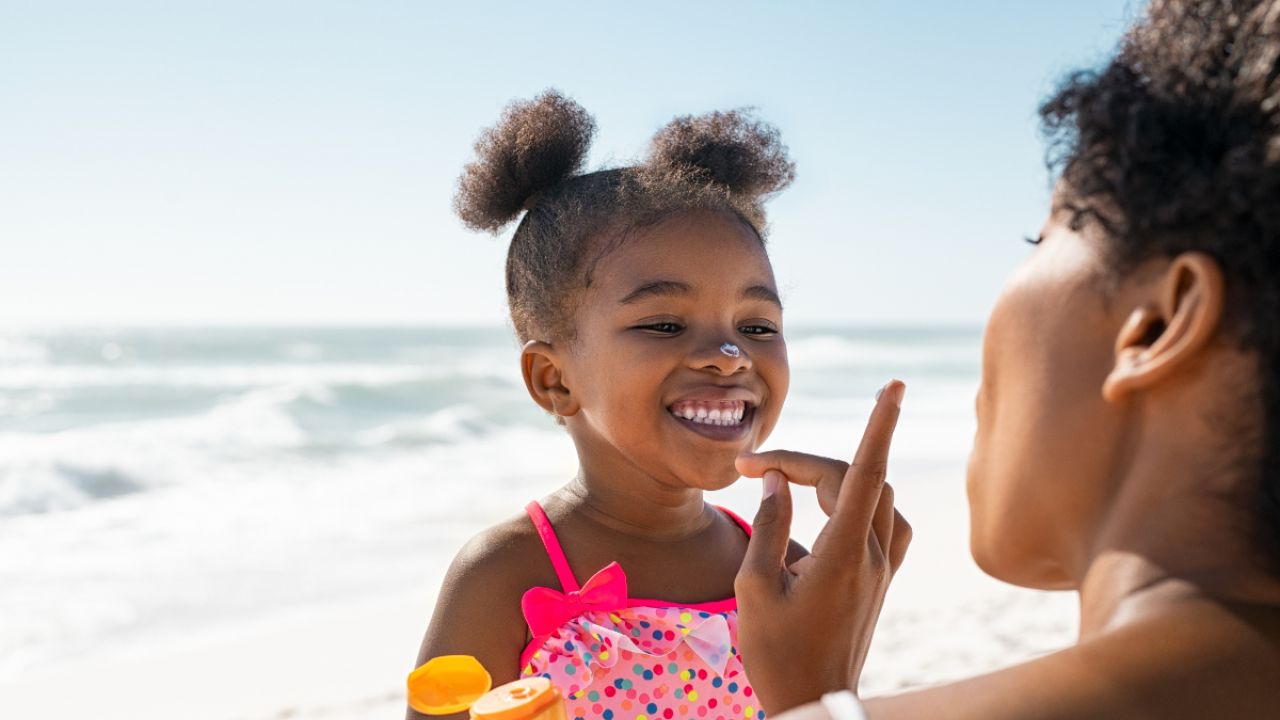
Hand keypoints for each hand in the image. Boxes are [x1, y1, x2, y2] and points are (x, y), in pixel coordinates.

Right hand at [733, 380, 910, 715]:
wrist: (813, 701)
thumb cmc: (776, 653)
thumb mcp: (753, 589)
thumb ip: (767, 527)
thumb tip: (776, 480)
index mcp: (840, 557)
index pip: (865, 474)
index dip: (879, 425)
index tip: (893, 385)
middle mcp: (871, 557)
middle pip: (856, 480)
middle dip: (807, 462)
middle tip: (756, 469)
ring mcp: (882, 569)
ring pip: (878, 497)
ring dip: (840, 477)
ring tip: (794, 483)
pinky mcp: (882, 580)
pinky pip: (887, 523)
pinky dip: (864, 501)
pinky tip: (835, 508)